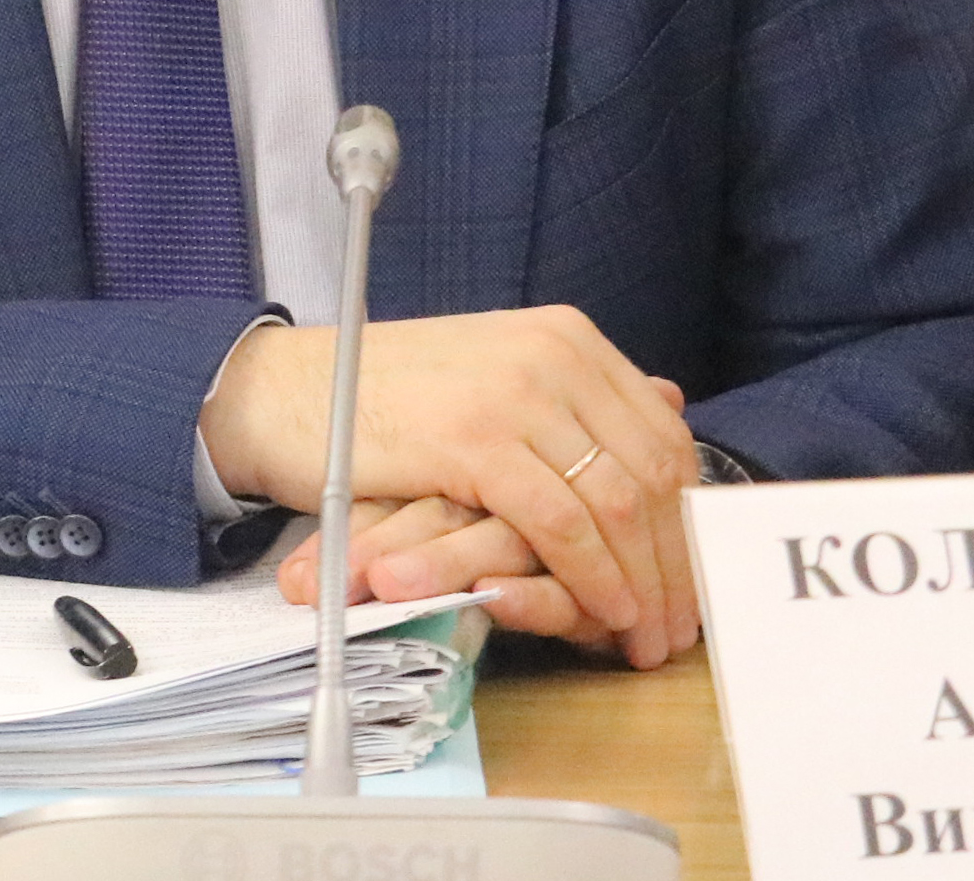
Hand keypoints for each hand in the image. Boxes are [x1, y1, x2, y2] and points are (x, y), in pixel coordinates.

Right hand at [198, 308, 697, 668]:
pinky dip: (592, 578)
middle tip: (678, 625)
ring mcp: (518, 393)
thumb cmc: (383, 397)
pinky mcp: (478, 439)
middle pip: (654, 472)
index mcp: (566, 336)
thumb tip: (670, 402)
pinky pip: (563, 524)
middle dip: (676, 561)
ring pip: (618, 503)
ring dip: (643, 584)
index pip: (662, 435)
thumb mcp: (494, 381)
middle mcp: (554, 354)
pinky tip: (600, 615)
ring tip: (645, 636)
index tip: (689, 577)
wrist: (284, 392)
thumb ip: (573, 398)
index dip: (685, 517)